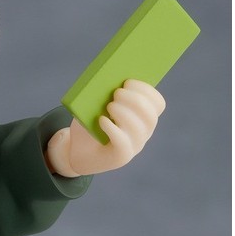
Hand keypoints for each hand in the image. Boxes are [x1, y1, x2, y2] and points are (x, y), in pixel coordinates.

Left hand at [46, 79, 165, 177]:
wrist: (77, 150)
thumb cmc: (89, 124)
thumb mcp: (97, 106)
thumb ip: (107, 95)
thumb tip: (109, 79)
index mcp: (142, 117)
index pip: (157, 103)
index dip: (146, 90)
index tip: (127, 82)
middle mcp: (143, 132)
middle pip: (150, 116)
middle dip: (134, 100)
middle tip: (116, 93)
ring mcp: (134, 146)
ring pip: (139, 129)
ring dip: (124, 113)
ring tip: (108, 107)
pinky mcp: (120, 157)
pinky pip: (123, 143)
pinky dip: (113, 129)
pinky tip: (102, 120)